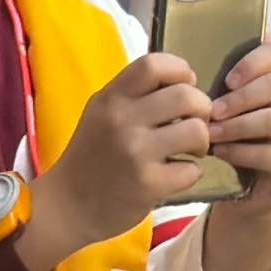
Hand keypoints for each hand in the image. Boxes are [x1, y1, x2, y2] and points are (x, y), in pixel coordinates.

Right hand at [21, 52, 211, 270]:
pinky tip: (176, 174)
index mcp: (111, 98)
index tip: (185, 86)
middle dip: (202, 108)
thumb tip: (186, 81)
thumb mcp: (102, 113)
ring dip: (201, 141)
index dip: (181, 71)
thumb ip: (136, 94)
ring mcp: (135, 152)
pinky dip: (191, 172)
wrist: (67, 206)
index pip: (154, 64)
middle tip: (194, 123)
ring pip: (196, 131)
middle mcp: (121, 119)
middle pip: (186, 95)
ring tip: (189, 150)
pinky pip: (191, 170)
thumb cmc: (92, 156)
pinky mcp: (147, 184)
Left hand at [203, 41, 270, 211]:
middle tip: (211, 111)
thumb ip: (228, 83)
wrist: (253, 189)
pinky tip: (220, 153)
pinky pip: (269, 153)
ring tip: (210, 134)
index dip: (250, 62)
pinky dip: (240, 152)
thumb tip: (206, 51)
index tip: (227, 80)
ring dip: (235, 126)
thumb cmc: (239, 140)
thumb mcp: (233, 108)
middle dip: (238, 98)